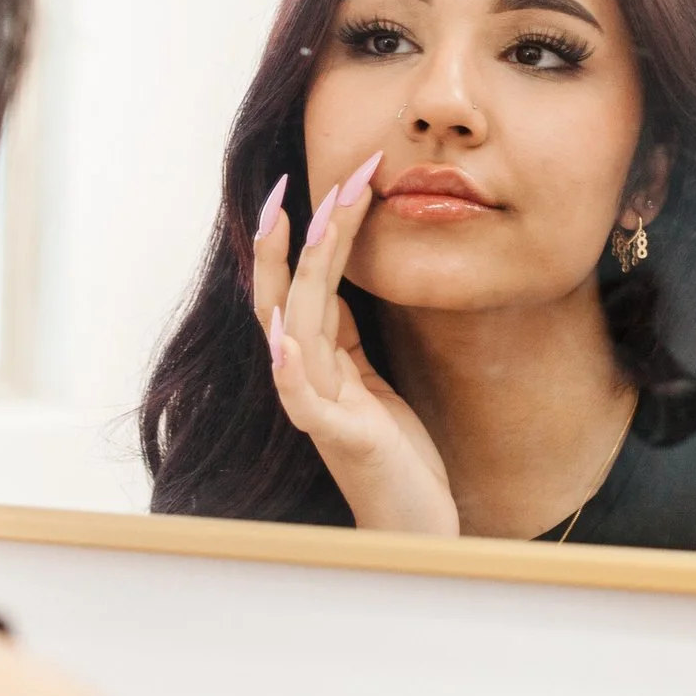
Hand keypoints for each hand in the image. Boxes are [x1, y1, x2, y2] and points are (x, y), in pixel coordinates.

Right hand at [251, 156, 458, 534]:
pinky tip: (284, 338)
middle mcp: (303, 374)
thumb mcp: (369, 378)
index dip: (312, 229)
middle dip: (308, 230)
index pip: (303, 279)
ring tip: (317, 221)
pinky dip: (288, 367)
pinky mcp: (337, 436)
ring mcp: (316, 405)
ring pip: (297, 325)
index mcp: (315, 357)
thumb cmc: (393, 451)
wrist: (412, 520)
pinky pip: (302, 397)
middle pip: (292, 289)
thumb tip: (336, 277)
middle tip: (336, 175)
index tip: (333, 176)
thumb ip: (345, 335)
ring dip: (306, 271)